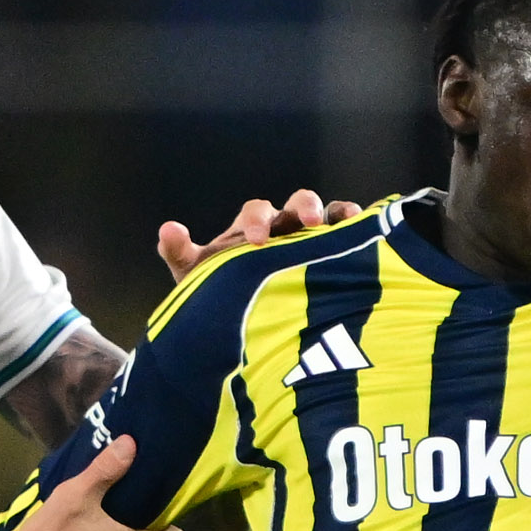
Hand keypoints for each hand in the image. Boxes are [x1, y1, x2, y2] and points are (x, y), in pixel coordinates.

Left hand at [157, 188, 361, 282]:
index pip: (255, 213)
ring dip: (331, 214)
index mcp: (251, 228)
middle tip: (306, 224)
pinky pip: (346, 231)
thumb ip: (180, 253)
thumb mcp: (197, 278)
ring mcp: (310, 237)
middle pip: (295, 205)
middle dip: (301, 210)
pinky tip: (362, 231)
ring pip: (324, 214)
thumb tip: (168, 228)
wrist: (245, 324)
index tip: (257, 242)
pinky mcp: (332, 250)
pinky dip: (353, 225)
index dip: (257, 222)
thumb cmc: (220, 295)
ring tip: (340, 223)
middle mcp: (283, 226)